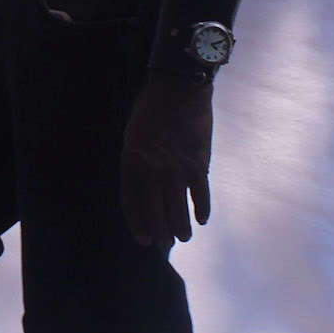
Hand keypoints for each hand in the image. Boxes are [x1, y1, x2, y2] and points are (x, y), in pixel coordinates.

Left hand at [120, 76, 213, 246]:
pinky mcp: (197, 164)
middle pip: (154, 212)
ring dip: (181, 229)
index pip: (131, 203)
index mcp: (131, 161)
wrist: (178, 87)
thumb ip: (137, 160)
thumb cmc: (151, 108)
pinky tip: (202, 219)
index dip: (137, 224)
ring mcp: (175, 169)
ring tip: (184, 237)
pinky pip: (200, 195)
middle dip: (160, 233)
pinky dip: (202, 210)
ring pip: (177, 210)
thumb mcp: (133, 134)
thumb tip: (147, 185)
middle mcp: (151, 170)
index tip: (143, 239)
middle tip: (164, 245)